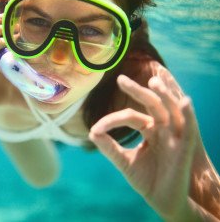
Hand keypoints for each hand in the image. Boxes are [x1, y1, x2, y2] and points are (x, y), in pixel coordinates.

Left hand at [88, 72, 198, 219]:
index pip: (130, 116)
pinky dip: (188, 114)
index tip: (95, 129)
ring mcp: (175, 135)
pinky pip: (190, 127)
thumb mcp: (124, 161)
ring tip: (155, 81)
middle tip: (121, 80)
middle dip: (138, 90)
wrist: (162, 200)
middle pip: (151, 103)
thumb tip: (92, 132)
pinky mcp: (186, 146)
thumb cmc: (146, 180)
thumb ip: (109, 147)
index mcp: (149, 129)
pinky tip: (184, 101)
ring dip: (165, 94)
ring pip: (171, 109)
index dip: (112, 120)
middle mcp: (162, 128)